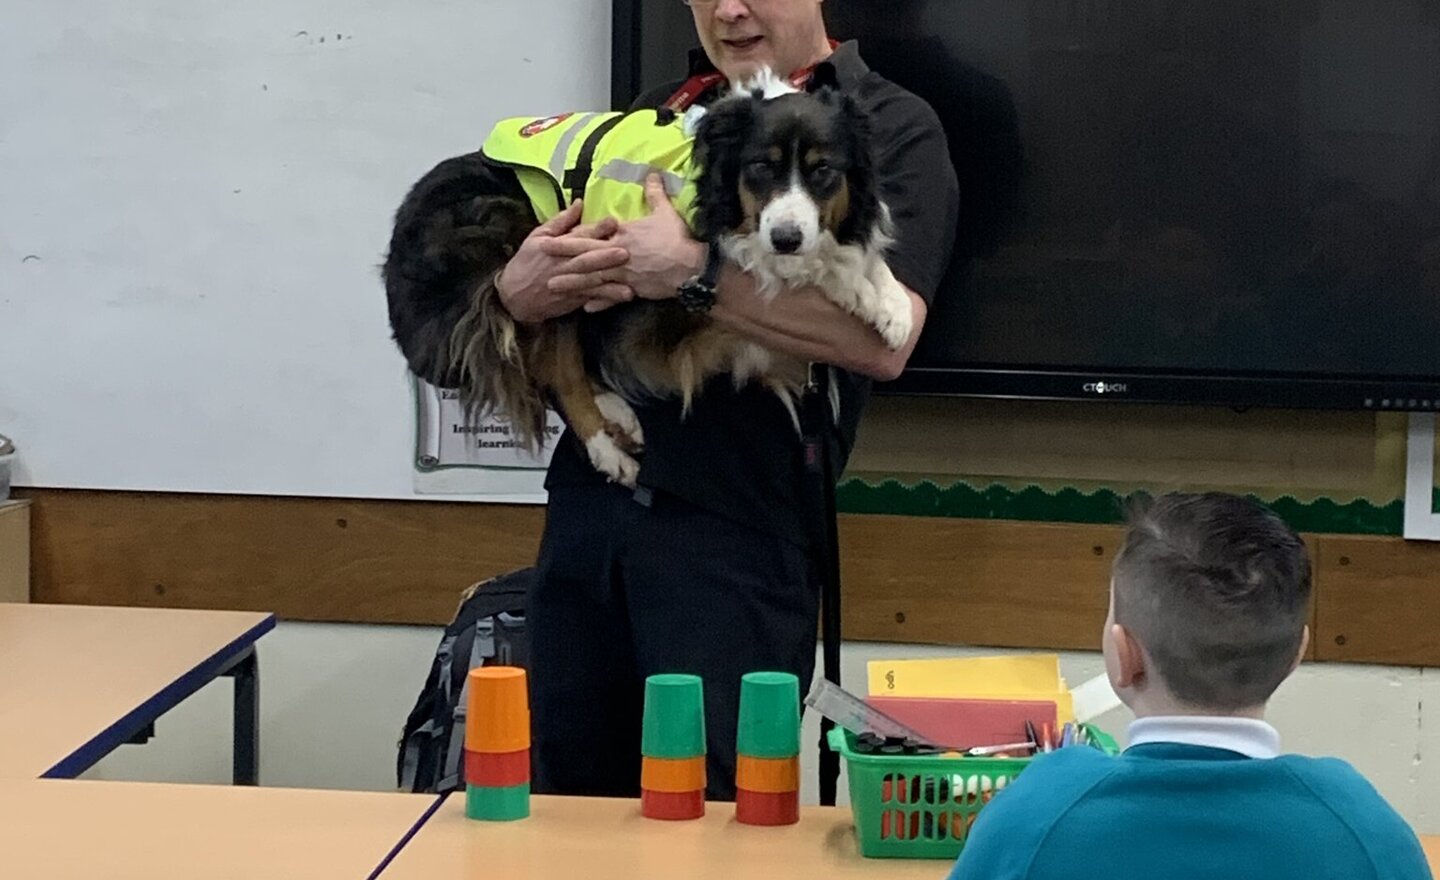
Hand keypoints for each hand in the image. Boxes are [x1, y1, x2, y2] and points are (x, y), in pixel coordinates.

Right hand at [497, 199, 633, 323]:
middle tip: (626, 252)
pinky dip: (607, 298)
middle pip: (586, 261)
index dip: (595, 230)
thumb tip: (579, 203)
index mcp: (555, 247)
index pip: (577, 236)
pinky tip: (624, 296)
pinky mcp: (573, 299)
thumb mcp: (538, 237)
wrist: (513, 296)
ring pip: (591, 282)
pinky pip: (591, 298)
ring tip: (630, 281)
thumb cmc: (527, 262)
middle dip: (605, 257)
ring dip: (611, 283)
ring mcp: (569, 285)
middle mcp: (563, 266)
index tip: (613, 222)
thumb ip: (560, 222)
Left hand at [545, 174, 705, 310]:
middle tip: (542, 252)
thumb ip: (655, 193)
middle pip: (585, 252)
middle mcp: (618, 253)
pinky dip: (600, 301)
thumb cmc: (677, 238)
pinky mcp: (633, 289)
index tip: (558, 233)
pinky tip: (585, 307)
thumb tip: (652, 173)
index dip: (574, 232)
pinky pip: (612, 296)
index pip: (595, 232)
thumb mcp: (666, 212)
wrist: (691, 266)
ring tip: (554, 285)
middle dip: (562, 252)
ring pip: (592, 276)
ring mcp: (623, 273)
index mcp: (623, 233)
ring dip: (572, 281)